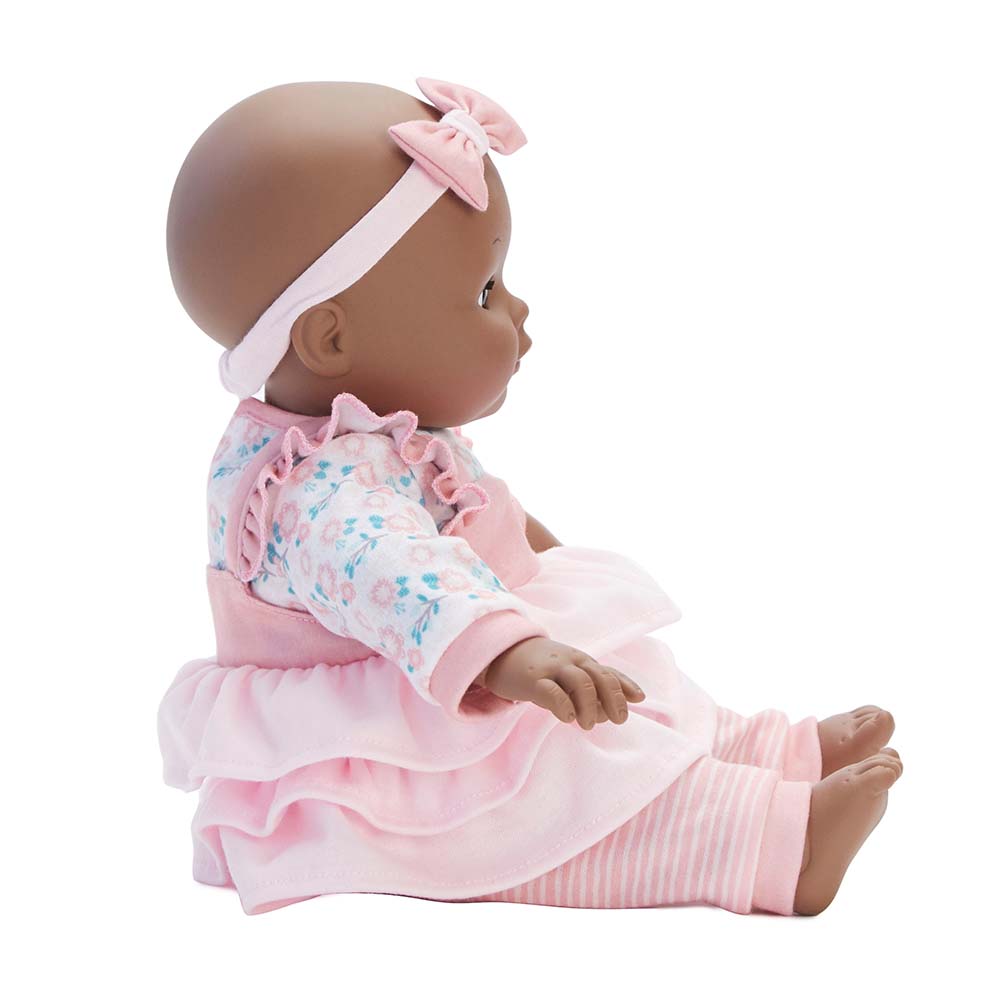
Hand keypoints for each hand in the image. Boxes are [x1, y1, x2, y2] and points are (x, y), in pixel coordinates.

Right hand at [478, 637, 645, 728]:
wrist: (502, 651)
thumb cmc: (542, 667)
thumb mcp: (572, 670)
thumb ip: (599, 682)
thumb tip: (635, 700)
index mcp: (581, 661)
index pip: (609, 673)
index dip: (624, 688)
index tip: (635, 704)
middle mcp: (570, 662)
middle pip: (600, 677)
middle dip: (613, 699)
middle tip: (617, 721)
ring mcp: (551, 669)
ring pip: (580, 682)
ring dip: (590, 706)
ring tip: (588, 725)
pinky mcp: (531, 680)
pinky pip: (551, 692)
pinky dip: (564, 706)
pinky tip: (566, 719)